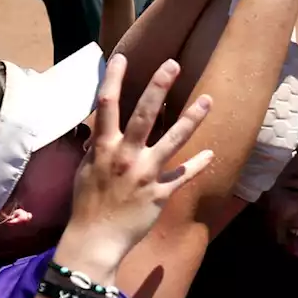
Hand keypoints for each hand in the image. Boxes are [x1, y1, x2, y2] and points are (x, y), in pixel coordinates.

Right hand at [61, 54, 213, 275]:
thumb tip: (103, 128)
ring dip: (192, 118)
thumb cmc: (87, 203)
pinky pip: (183, 176)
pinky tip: (211, 154)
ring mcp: (145, 174)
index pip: (107, 105)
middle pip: (144, 114)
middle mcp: (126, 156)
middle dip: (158, 86)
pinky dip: (198, 165)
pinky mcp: (160, 193)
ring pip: (172, 140)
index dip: (113, 79)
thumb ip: (99, 147)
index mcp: (104, 147)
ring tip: (208, 99)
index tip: (122, 57)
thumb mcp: (86, 170)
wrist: (95, 239)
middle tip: (173, 64)